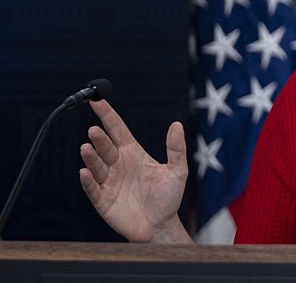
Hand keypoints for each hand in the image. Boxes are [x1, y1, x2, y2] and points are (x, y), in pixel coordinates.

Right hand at [79, 100, 191, 242]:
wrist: (161, 226)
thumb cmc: (168, 198)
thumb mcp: (177, 171)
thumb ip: (176, 149)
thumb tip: (177, 124)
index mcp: (133, 153)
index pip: (117, 129)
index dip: (107, 115)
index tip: (96, 100)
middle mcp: (118, 164)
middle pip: (105, 147)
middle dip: (99, 139)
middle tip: (94, 131)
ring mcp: (109, 182)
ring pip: (97, 165)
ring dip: (91, 157)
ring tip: (87, 147)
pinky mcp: (103, 200)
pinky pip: (93, 189)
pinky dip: (88, 180)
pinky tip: (86, 172)